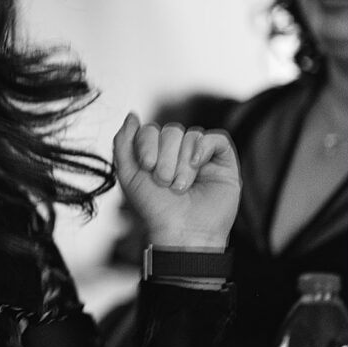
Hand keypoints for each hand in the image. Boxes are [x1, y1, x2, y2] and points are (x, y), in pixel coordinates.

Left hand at [113, 113, 240, 247]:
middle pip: (171, 131)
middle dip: (165, 158)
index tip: (147, 167)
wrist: (181, 231)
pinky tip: (197, 164)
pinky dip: (203, 148)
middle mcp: (179, 151)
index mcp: (157, 152)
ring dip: (181, 164)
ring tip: (180, 186)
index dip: (147, 145)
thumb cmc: (155, 207)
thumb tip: (132, 115)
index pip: (150, 129)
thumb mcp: (128, 173)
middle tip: (164, 182)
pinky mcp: (223, 161)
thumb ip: (123, 142)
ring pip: (191, 136)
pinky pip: (216, 138)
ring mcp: (202, 155)